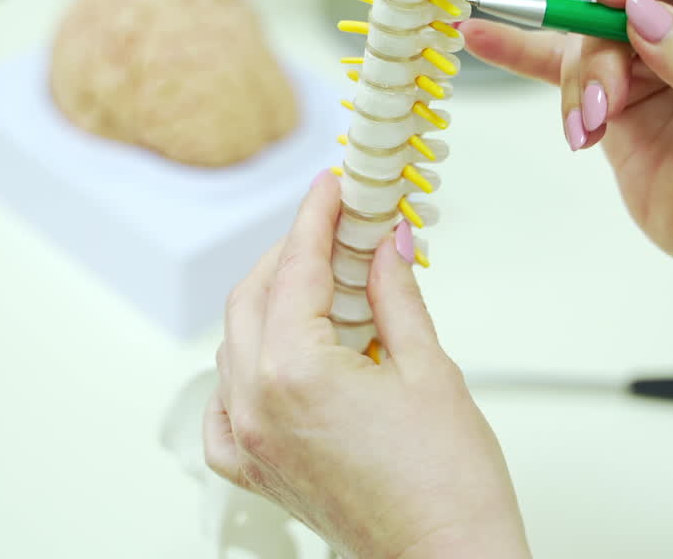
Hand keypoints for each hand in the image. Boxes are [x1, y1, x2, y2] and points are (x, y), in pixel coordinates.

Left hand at [205, 172, 530, 558]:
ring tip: (324, 282)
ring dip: (272, 302)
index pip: (296, 268)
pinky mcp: (256, 470)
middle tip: (335, 225)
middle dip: (292, 252)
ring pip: (236, 344)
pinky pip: (224, 404)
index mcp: (295, 372)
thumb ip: (397, 295)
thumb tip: (387, 244)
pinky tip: (279, 355)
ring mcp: (249, 441)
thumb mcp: (431, 369)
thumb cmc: (447, 485)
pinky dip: (244, 368)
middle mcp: (255, 405)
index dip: (317, 217)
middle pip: (253, 297)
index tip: (333, 186)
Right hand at [461, 0, 672, 315]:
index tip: (618, 4)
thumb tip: (642, 11)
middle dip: (603, 49)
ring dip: (578, 85)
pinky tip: (481, 37)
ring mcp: (648, 60)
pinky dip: (519, 53)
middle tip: (605, 106)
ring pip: (588, 39)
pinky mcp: (612, 95)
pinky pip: (558, 64)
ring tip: (587, 133)